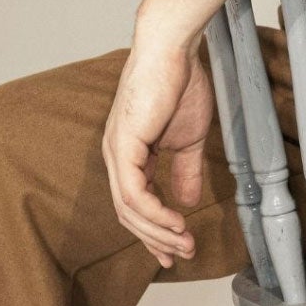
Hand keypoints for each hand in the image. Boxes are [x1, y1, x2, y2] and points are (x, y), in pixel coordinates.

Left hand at [103, 29, 217, 268]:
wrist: (173, 52)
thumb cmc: (180, 84)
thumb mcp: (189, 139)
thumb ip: (186, 170)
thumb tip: (187, 201)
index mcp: (129, 154)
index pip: (135, 203)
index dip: (155, 230)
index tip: (176, 248)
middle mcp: (116, 156)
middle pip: (129, 213)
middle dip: (157, 238)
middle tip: (182, 254)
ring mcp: (116, 152)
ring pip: (129, 209)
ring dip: (158, 231)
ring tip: (185, 243)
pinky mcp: (123, 147)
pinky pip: (133, 193)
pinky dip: (154, 213)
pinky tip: (176, 221)